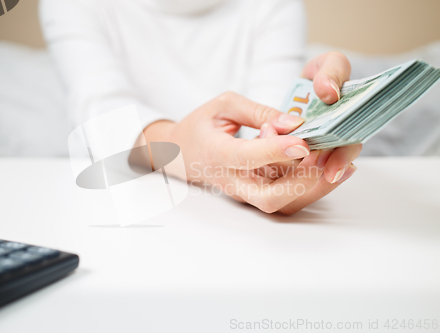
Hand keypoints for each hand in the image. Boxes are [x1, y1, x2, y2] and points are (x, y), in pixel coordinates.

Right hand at [142, 52, 360, 214]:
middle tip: (333, 159)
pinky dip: (312, 188)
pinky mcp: (255, 196)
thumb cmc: (200, 126)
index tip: (303, 141)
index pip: (247, 158)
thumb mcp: (224, 106)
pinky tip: (332, 169)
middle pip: (270, 197)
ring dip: (316, 187)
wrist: (182, 154)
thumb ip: (258, 112)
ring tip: (343, 163)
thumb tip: (295, 123)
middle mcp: (231, 181)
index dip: (276, 151)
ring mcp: (244, 193)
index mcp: (216, 154)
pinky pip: (286, 199)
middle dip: (306, 182)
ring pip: (283, 204)